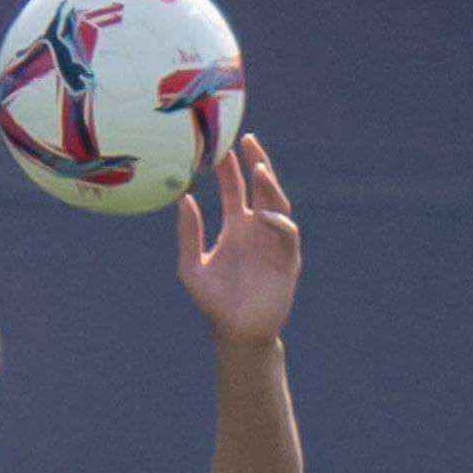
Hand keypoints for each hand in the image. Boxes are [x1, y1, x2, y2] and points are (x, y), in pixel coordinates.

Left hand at [174, 134, 298, 343]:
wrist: (236, 332)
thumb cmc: (214, 301)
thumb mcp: (191, 266)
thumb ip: (188, 234)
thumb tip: (184, 199)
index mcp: (236, 226)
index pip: (235, 188)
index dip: (230, 167)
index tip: (221, 146)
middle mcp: (257, 228)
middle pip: (261, 187)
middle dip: (257, 163)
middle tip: (248, 140)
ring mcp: (274, 241)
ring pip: (277, 204)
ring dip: (270, 186)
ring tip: (258, 169)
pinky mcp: (288, 260)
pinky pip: (287, 235)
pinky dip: (277, 223)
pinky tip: (263, 215)